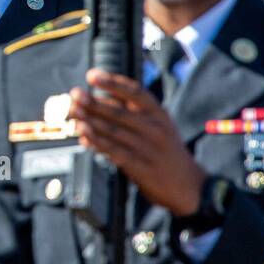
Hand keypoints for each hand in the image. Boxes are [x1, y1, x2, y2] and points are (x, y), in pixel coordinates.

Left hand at [66, 68, 206, 216]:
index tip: (92, 75)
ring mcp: (148, 148)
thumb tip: (99, 100)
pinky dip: (97, 142)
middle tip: (74, 94)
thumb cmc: (167, 152)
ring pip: (114, 131)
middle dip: (93, 102)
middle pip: (119, 111)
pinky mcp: (140, 166)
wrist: (189, 187)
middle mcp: (155, 128)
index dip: (112, 82)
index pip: (135, 92)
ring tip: (73, 112)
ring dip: (90, 121)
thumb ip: (134, 113)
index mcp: (159, 114)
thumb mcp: (160, 126)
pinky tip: (83, 136)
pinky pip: (114, 151)